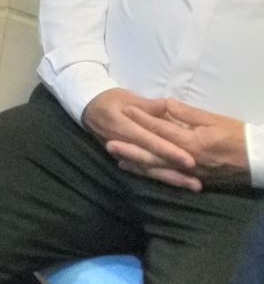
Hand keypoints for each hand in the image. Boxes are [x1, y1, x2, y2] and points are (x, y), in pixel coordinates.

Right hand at [83, 89, 199, 191]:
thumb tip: (168, 105)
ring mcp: (121, 154)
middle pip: (151, 162)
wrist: (87, 108)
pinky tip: (175, 183)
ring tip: (193, 186)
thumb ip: (148, 105)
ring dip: (171, 179)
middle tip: (197, 182)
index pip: (149, 142)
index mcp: (123, 127)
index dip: (169, 152)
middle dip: (174, 173)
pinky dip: (159, 178)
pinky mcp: (123, 158)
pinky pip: (142, 171)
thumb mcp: (127, 97)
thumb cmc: (110, 100)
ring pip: (148, 170)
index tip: (189, 161)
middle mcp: (122, 144)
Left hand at [122, 99, 250, 188]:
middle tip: (109, 142)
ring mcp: (191, 173)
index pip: (162, 130)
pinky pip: (169, 178)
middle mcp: (188, 161)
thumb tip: (167, 104)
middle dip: (130, 149)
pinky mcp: (195, 180)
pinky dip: (152, 174)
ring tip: (117, 157)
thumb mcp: (215, 120)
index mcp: (192, 143)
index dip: (143, 119)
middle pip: (153, 155)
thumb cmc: (239, 136)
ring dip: (136, 163)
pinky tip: (139, 170)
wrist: (259, 161)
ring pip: (158, 169)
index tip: (127, 110)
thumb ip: (188, 114)